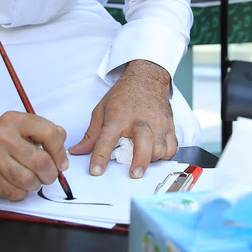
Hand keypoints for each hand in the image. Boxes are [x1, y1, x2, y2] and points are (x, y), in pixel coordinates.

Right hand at [0, 111, 68, 199]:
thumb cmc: (1, 142)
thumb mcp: (22, 128)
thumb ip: (46, 133)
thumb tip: (62, 152)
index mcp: (15, 120)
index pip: (49, 133)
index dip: (60, 152)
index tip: (61, 163)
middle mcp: (2, 136)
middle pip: (41, 161)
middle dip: (50, 174)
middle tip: (48, 176)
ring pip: (29, 180)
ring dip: (35, 185)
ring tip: (31, 180)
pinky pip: (15, 192)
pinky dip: (21, 192)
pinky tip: (15, 184)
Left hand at [68, 60, 176, 178]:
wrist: (147, 77)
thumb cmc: (124, 95)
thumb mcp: (102, 110)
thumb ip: (92, 134)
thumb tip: (78, 151)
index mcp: (119, 116)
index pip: (107, 138)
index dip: (100, 156)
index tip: (96, 171)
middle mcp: (140, 120)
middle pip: (143, 142)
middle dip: (140, 161)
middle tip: (134, 174)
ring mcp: (157, 123)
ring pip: (161, 148)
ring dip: (153, 159)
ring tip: (144, 161)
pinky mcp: (169, 126)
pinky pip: (172, 147)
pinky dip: (166, 155)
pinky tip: (156, 155)